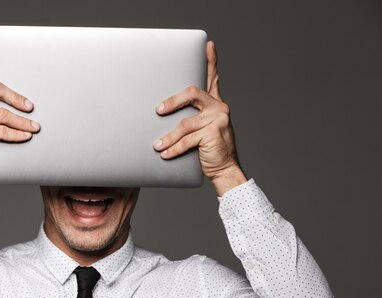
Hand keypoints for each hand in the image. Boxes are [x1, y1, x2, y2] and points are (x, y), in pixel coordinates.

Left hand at [152, 41, 245, 192]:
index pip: (213, 78)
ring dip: (169, 136)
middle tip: (158, 110)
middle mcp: (219, 107)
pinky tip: (165, 154)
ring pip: (186, 123)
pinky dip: (174, 148)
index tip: (207, 45)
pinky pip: (188, 140)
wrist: (224, 169)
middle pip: (192, 94)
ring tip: (157, 145)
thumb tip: (161, 112)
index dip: (211, 61)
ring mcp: (218, 119)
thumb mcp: (200, 129)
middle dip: (173, 101)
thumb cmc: (207, 149)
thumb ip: (189, 118)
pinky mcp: (214, 133)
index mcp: (215, 104)